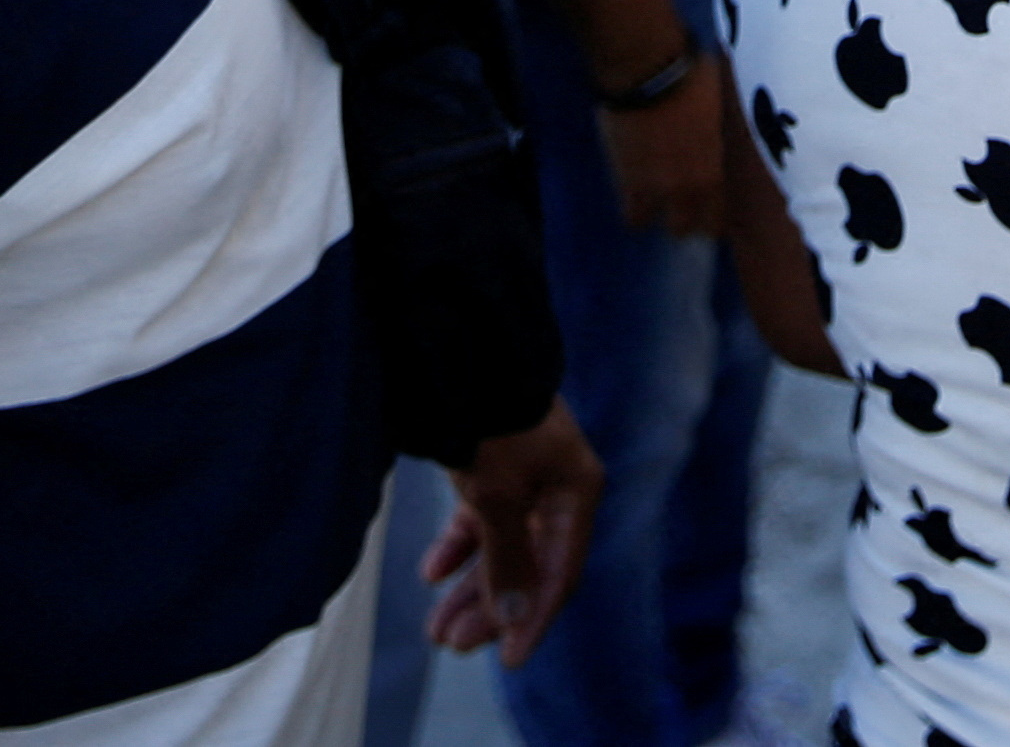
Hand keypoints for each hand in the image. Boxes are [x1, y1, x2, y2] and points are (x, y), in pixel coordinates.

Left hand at [423, 402, 603, 663]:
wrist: (460, 350)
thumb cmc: (490, 421)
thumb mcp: (498, 496)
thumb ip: (509, 561)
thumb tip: (516, 621)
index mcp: (578, 491)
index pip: (561, 572)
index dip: (534, 619)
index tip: (506, 659)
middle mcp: (559, 487)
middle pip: (530, 565)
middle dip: (491, 609)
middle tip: (453, 645)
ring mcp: (527, 477)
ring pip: (502, 547)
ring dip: (470, 588)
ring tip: (435, 627)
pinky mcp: (495, 467)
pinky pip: (481, 521)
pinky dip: (459, 549)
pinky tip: (432, 571)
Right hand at [596, 54, 731, 236]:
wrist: (648, 72)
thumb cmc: (691, 78)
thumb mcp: (715, 107)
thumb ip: (711, 130)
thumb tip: (708, 126)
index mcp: (712, 170)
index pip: (715, 218)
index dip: (710, 221)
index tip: (707, 216)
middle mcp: (683, 188)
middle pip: (681, 228)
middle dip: (679, 222)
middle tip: (674, 209)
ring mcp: (648, 185)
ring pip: (643, 222)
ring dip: (644, 213)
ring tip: (643, 201)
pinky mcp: (619, 174)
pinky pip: (621, 202)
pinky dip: (624, 197)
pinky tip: (626, 186)